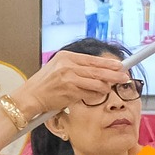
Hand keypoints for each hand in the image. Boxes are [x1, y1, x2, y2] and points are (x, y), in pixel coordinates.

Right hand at [14, 49, 131, 115]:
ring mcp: (69, 79)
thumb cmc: (45, 84)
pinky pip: (89, 95)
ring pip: (96, 83)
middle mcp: (68, 66)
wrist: (30, 96)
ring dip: (105, 87)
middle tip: (124, 76)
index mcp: (66, 57)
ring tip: (110, 88)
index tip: (120, 65)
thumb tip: (99, 71)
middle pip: (97, 70)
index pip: (92, 60)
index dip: (108, 63)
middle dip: (114, 74)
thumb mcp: (59, 68)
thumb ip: (77, 67)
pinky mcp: (69, 92)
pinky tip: (97, 95)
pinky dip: (95, 95)